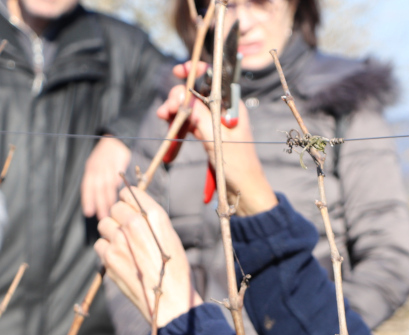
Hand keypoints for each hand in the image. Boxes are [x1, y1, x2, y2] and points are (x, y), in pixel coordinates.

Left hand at [82, 136, 132, 219]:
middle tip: (103, 217)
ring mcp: (108, 164)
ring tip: (112, 211)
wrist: (114, 140)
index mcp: (90, 169)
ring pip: (107, 184)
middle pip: (97, 188)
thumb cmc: (105, 158)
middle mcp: (97, 167)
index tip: (89, 213)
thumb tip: (101, 202)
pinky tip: (120, 196)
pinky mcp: (118, 161)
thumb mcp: (97, 168)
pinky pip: (117, 176)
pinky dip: (117, 186)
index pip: (87, 186)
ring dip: (109, 199)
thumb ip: (98, 184)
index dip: (87, 200)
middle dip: (99, 204)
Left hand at [95, 186, 201, 327]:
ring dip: (111, 232)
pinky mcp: (109, 258)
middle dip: (119, 217)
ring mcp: (119, 241)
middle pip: (115, 208)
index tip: (132, 211)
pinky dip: (107, 250)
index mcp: (155, 216)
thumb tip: (133, 208)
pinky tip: (121, 260)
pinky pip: (100, 244)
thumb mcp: (171, 238)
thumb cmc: (175, 271)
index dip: (130, 202)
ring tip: (125, 247)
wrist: (170, 302)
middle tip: (129, 233)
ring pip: (104, 224)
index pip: (130, 192)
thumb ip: (152, 220)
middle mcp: (135, 224)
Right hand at [157, 62, 276, 216]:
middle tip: (167, 109)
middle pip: (196, 92)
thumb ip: (198, 113)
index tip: (180, 72)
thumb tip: (182, 93)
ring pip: (191, 107)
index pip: (213, 78)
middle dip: (179, 96)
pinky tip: (170, 129)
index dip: (197, 70)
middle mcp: (223, 109)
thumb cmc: (237, 164)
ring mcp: (215, 121)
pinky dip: (179, 123)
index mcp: (232, 104)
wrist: (243, 189)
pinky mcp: (208, 133)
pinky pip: (191, 122)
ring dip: (175, 111)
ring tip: (164, 118)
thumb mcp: (215, 136)